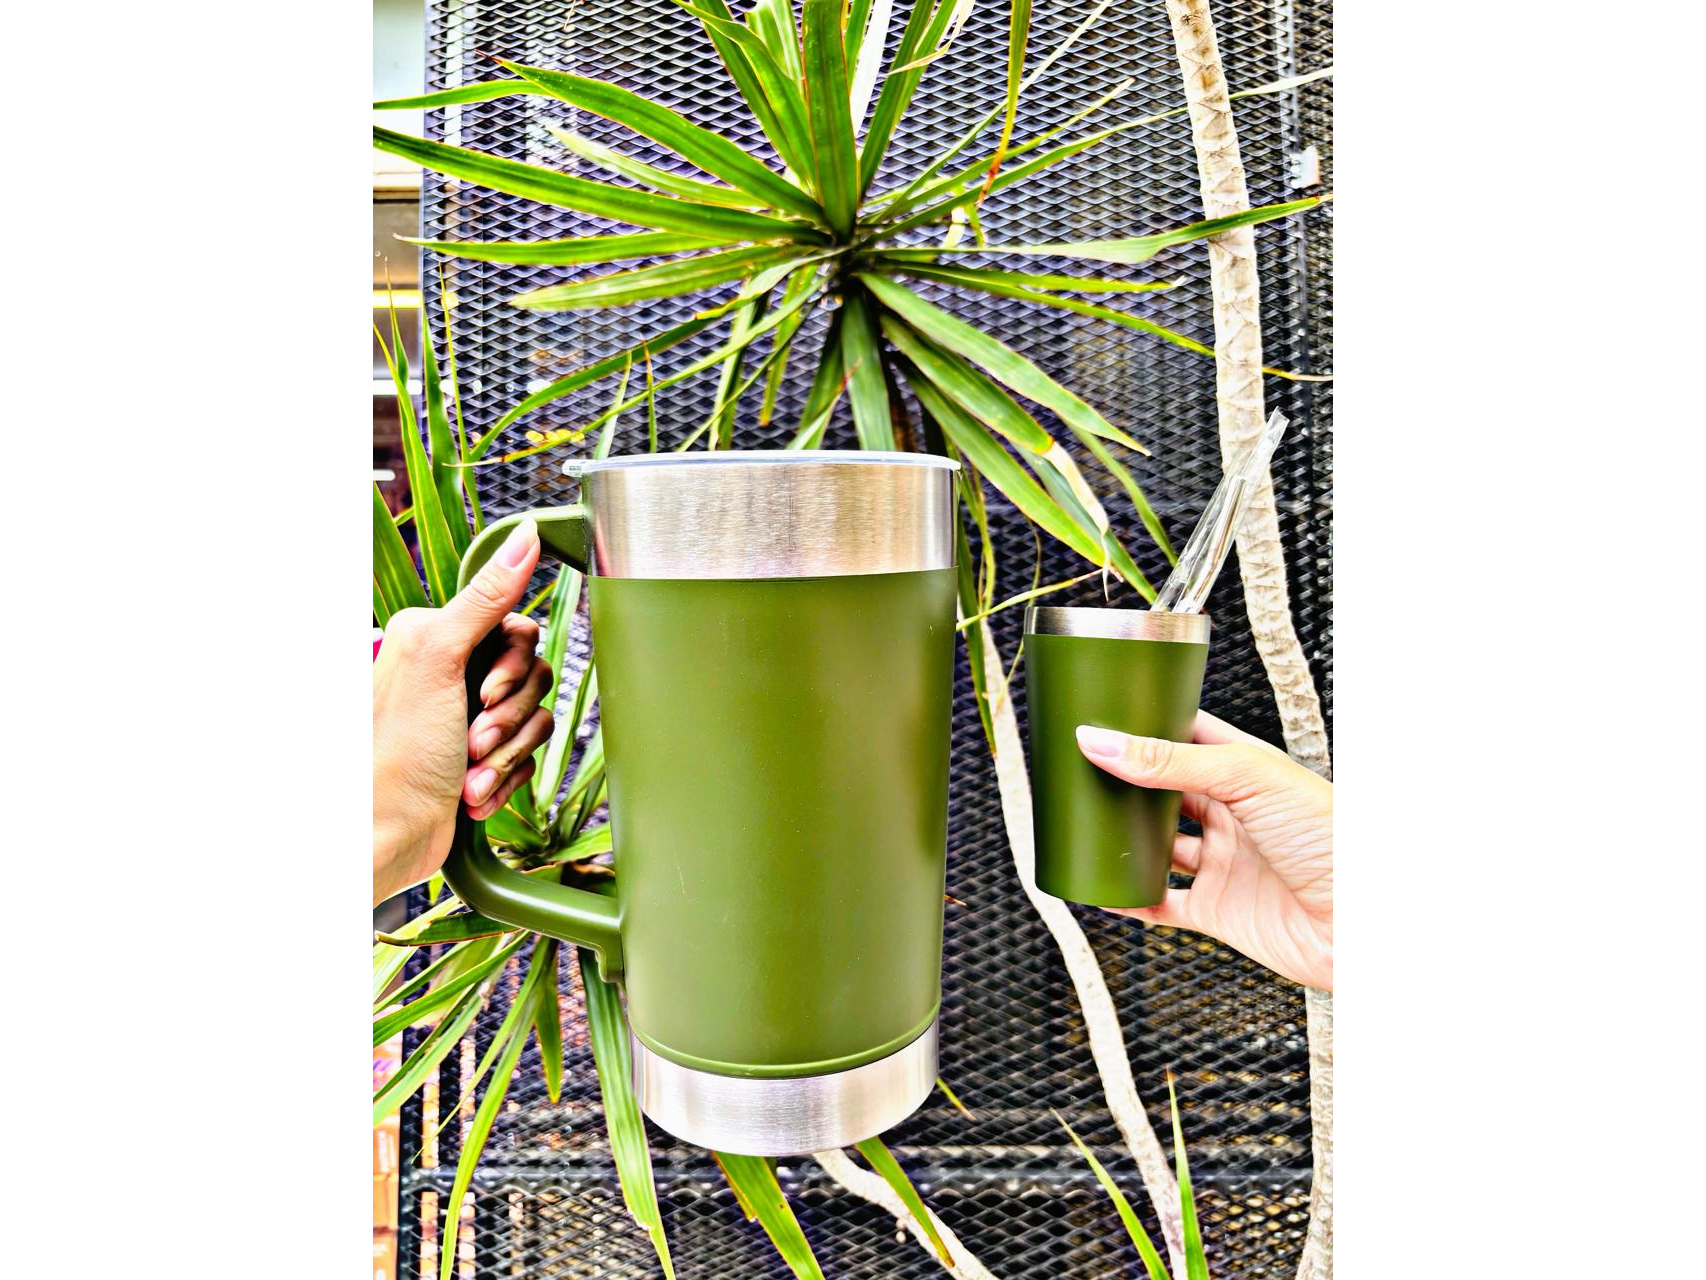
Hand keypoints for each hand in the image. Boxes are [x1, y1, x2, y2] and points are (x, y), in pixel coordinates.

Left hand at [372, 519, 555, 906]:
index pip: (520, 630)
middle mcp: (452, 672)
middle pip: (534, 678)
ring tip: (468, 778)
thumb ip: (487, 596)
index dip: (515, 667)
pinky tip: (471, 797)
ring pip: (533, 722)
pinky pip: (526, 760)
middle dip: (509, 721)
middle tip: (471, 741)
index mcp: (436, 635)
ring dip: (504, 759)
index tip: (484, 693)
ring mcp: (466, 718)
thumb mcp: (440, 658)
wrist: (382, 836)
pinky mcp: (480, 759)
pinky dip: (502, 782)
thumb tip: (526, 534)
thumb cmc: (395, 752)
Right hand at [1075, 711, 1331, 990]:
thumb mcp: (1247, 777)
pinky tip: (1101, 887)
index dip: (1147, 726)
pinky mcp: (1217, 911)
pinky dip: (1127, 898)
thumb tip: (1101, 741)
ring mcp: (1223, 863)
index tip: (1101, 718)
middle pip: (1164, 792)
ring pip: (1157, 847)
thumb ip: (1170, 760)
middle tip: (1078, 768)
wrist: (1358, 921)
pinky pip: (1159, 904)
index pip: (1187, 736)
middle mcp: (1232, 814)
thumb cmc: (1330, 836)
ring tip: (1082, 823)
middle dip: (1126, 782)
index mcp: (1245, 770)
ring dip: (1122, 840)